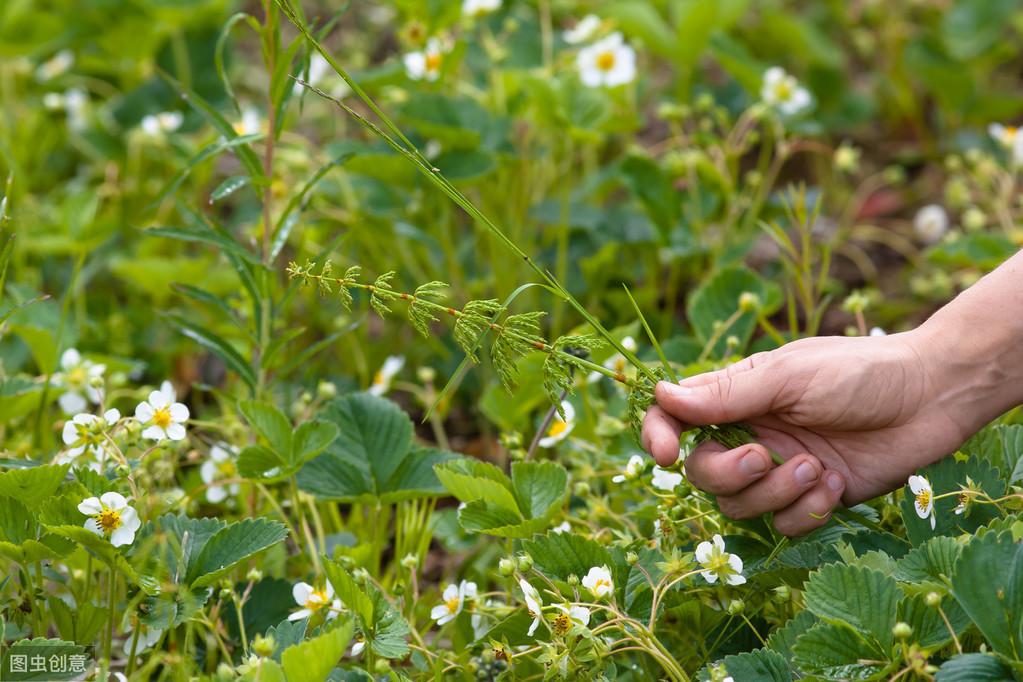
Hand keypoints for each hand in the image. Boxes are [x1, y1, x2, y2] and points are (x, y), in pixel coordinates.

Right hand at [642, 330, 971, 535]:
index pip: (674, 417)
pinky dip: (806, 510)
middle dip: (728, 473)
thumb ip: (727, 393)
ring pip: (739, 506)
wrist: (933, 397)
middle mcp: (750, 433)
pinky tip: (836, 483)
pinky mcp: (810, 498)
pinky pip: (781, 525)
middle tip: (765, 457)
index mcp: (737, 395)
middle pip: (701, 473)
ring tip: (816, 469)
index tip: (665, 453)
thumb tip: (661, 395)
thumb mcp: (789, 375)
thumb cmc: (859, 371)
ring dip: (774, 493)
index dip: (658, 436)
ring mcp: (779, 469)